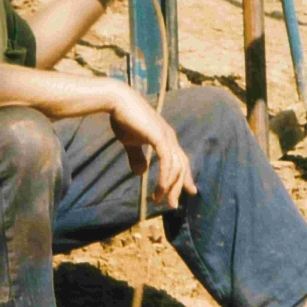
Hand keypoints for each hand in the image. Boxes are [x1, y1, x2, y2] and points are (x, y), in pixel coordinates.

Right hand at [108, 84, 196, 209]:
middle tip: (172, 204)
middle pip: (181, 166)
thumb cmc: (123, 119)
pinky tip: (160, 188)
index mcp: (166, 138)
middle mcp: (170, 137)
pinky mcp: (159, 137)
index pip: (180, 160)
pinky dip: (165, 177)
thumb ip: (137, 157)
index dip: (185, 176)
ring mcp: (166, 137)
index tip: (189, 191)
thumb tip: (140, 173)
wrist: (118, 102)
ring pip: (176, 167)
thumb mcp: (130, 142)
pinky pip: (167, 162)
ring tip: (160, 199)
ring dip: (170, 185)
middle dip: (178, 186)